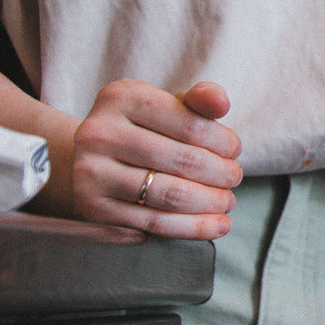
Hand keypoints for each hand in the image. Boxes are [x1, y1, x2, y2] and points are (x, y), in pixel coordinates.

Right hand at [65, 79, 241, 239]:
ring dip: (211, 203)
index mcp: (122, 97)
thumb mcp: (166, 106)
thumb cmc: (142, 130)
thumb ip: (199, 100)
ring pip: (172, 196)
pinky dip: (193, 227)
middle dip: (222, 174)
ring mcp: (91, 173)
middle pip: (184, 162)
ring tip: (227, 201)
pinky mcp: (92, 209)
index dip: (224, 142)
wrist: (90, 160)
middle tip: (234, 179)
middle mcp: (99, 134)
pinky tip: (216, 225)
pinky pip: (155, 224)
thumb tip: (220, 102)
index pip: (191, 125)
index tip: (234, 151)